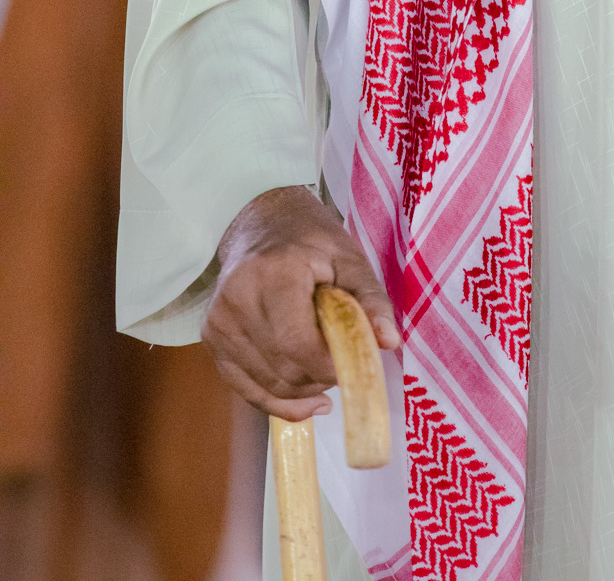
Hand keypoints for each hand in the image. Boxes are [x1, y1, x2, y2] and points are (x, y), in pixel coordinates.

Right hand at [203, 185, 400, 419]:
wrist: (261, 224)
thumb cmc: (311, 241)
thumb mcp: (350, 260)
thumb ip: (371, 301)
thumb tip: (389, 343)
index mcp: (272, 274)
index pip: (298, 345)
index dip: (330, 365)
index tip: (356, 360)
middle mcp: (236, 301)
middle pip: (283, 371)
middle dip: (321, 378)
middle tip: (344, 359)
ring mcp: (218, 324)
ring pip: (267, 386)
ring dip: (304, 390)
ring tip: (326, 367)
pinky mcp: (211, 341)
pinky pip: (247, 390)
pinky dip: (280, 400)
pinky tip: (308, 397)